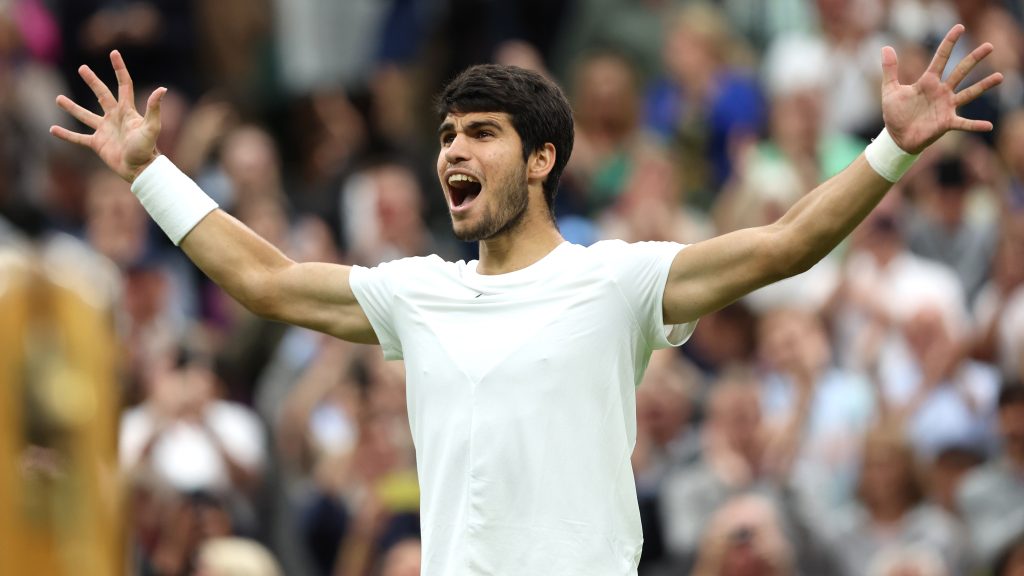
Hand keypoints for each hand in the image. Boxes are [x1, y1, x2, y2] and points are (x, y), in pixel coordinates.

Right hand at [50, 50, 164, 181]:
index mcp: (127, 110)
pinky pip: (78, 138)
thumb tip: (162, 89)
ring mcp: (105, 130)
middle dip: (92, 81)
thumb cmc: (147, 149)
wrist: (140, 169)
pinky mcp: (97, 144)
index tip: (114, 53)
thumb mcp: (152, 127)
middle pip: (102, 94)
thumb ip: (154, 108)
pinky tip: (53, 129)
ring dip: (72, 107)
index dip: (119, 68)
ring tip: (58, 98)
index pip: (123, 84)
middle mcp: (115, 117)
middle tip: (82, 68)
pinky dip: (66, 134)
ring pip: (85, 115)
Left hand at [883, 25, 1002, 153]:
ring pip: (968, 93)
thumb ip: (890, 70)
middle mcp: (941, 91)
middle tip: (990, 46)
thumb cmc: (895, 113)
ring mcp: (946, 106)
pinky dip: (975, 125)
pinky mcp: (946, 123)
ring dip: (983, 86)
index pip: (941, 58)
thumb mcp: (890, 90)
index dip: (949, 43)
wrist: (897, 137)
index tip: (960, 28)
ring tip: (999, 76)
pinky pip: (964, 124)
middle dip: (974, 59)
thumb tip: (886, 47)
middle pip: (960, 71)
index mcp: (928, 82)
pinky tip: (988, 126)